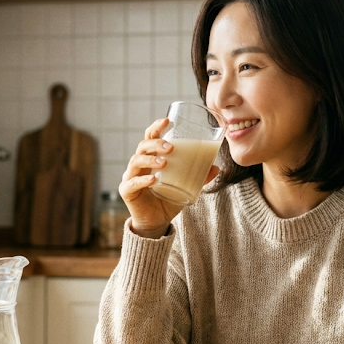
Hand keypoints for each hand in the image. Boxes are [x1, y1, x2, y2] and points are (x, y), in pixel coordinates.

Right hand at [120, 118, 218, 238]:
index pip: (150, 137)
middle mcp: (138, 165)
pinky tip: (152, 180)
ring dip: (150, 160)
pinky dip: (142, 180)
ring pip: (136, 162)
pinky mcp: (127, 192)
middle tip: (171, 148)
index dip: (156, 127)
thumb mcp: (186, 187)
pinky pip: (132, 183)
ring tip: (164, 162)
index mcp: (150, 158)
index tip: (167, 121)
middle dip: (156, 144)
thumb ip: (199, 178)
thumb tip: (216, 167)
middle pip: (142, 147)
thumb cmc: (168, 200)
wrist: (157, 222)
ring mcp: (130, 177)